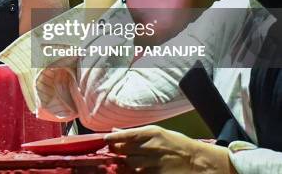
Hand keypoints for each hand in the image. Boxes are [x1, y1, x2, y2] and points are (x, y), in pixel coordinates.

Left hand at [105, 125, 233, 173]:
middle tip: (116, 151)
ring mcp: (153, 162)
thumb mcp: (158, 133)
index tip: (105, 139)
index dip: (113, 138)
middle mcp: (150, 147)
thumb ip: (136, 133)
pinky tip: (137, 169)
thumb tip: (116, 131)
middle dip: (117, 151)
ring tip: (127, 161)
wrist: (196, 161)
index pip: (125, 135)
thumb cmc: (176, 144)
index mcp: (151, 133)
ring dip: (125, 163)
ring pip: (128, 164)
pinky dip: (134, 172)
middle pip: (123, 150)